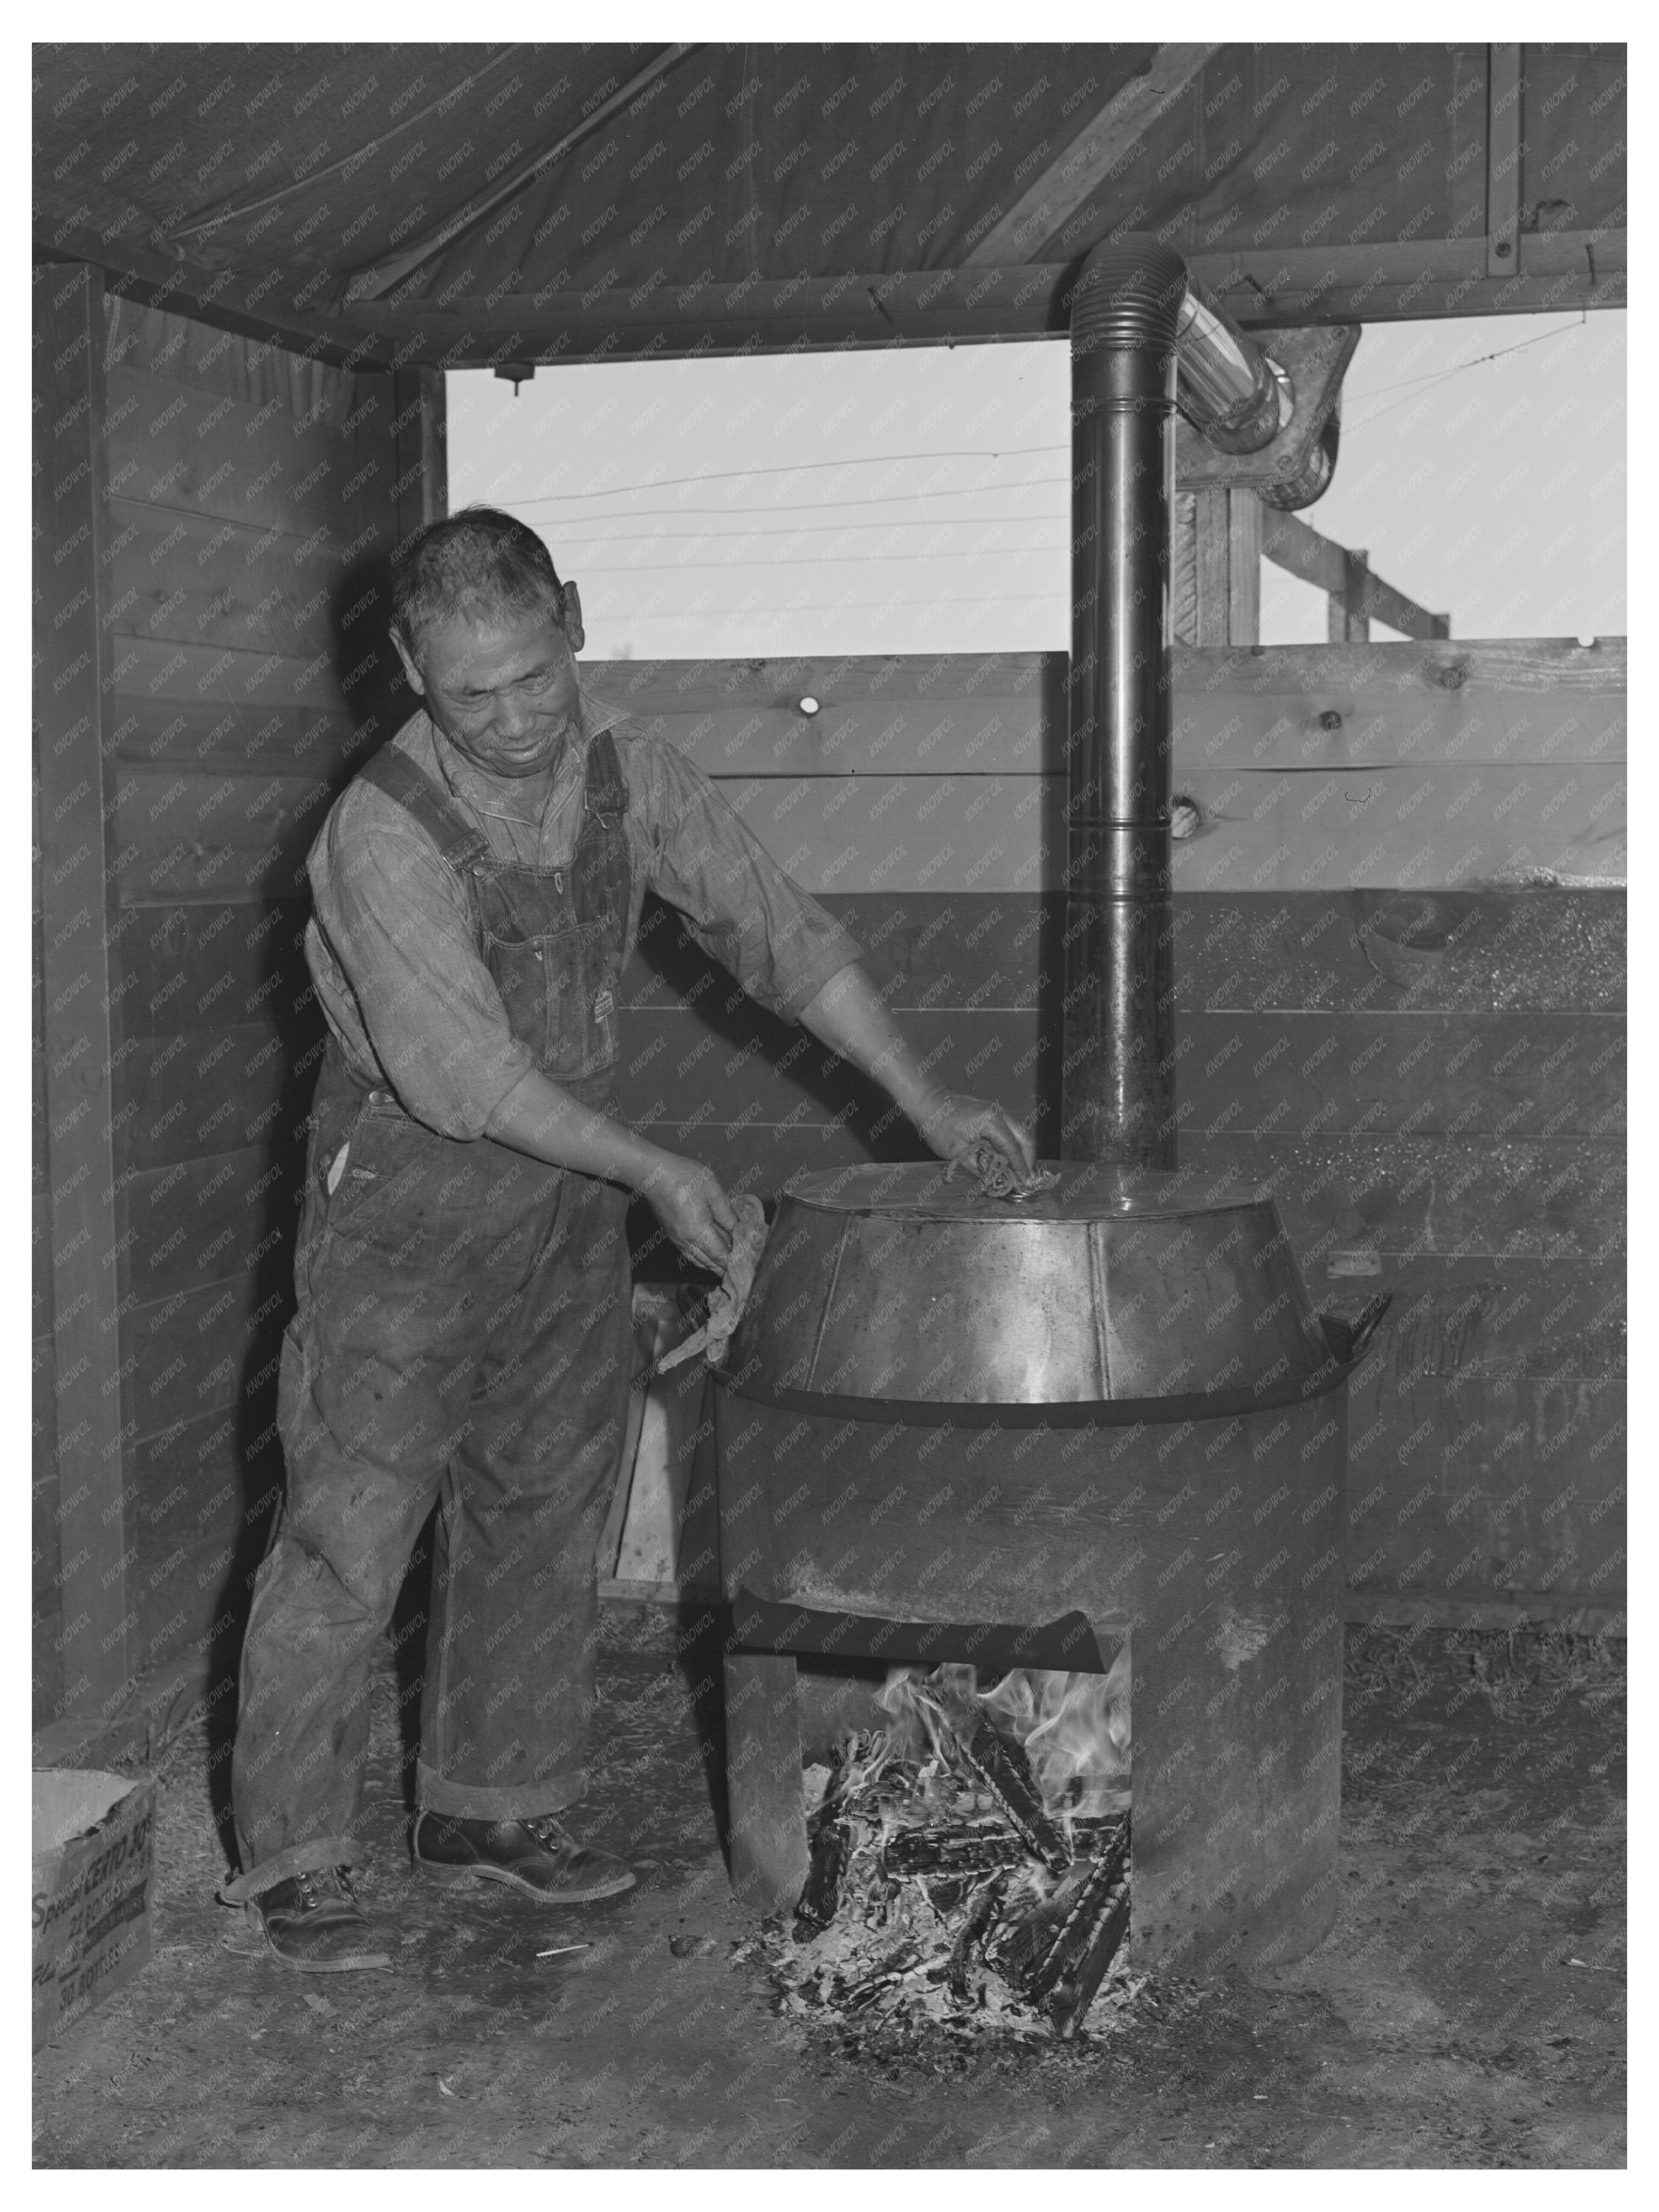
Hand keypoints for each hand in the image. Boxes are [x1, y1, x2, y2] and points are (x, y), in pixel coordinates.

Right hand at [636, 1154, 737, 1273]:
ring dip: (713, 1266)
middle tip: (740, 1271)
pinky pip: (689, 1254)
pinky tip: (709, 1257)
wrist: (653, 1173)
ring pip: (698, 1260)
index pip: (720, 1255)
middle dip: (724, 1268)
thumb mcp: (713, 1191)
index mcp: (698, 1232)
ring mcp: (677, 1239)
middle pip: (709, 1262)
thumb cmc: (684, 1177)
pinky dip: (701, 1259)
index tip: (746, 1265)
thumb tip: (738, 1229)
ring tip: (727, 1268)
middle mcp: (686, 1241)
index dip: (733, 1262)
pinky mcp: (672, 1234)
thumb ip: (727, 1214)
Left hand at [914, 1090, 1036, 1178]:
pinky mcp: (995, 1112)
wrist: (930, 1103)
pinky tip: (1009, 1157)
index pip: (1013, 1148)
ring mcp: (999, 1110)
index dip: (1020, 1167)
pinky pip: (1012, 1129)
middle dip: (1027, 1160)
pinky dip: (1014, 1144)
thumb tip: (996, 1180)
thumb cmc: (938, 1126)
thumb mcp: (956, 1153)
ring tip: (1019, 1171)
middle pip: (1025, 1139)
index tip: (1024, 1183)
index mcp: (991, 1122)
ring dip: (1022, 1152)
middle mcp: (1000, 1113)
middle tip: (1025, 1178)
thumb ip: (979, 1167)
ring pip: (1021, 1133)